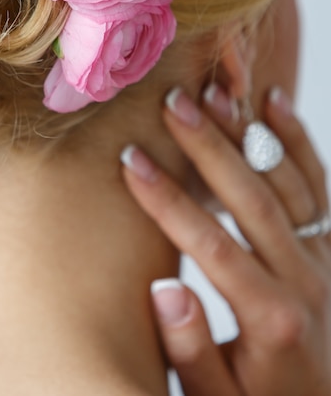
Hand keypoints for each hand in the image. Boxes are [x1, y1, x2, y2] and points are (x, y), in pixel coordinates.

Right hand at [121, 85, 330, 395]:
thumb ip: (191, 350)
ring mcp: (323, 254)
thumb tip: (164, 288)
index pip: (212, 246)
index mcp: (272, 319)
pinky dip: (295, 139)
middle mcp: (305, 278)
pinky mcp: (329, 241)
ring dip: (247, 134)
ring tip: (211, 92)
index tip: (132, 161)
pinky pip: (316, 182)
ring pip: (286, 180)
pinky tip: (272, 102)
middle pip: (252, 198)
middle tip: (172, 104)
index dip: (168, 201)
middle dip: (208, 148)